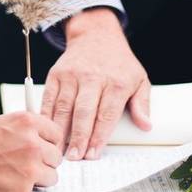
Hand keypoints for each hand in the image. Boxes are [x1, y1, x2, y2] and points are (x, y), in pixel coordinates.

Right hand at [0, 112, 62, 191]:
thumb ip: (10, 130)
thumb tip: (20, 136)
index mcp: (24, 121)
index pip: (56, 133)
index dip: (48, 143)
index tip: (41, 150)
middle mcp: (32, 142)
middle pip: (56, 156)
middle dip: (44, 163)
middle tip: (26, 168)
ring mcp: (29, 167)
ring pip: (51, 177)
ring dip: (38, 180)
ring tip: (16, 180)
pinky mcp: (22, 190)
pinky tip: (3, 188)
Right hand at [43, 8, 150, 160]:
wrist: (96, 35)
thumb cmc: (118, 62)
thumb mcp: (139, 79)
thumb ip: (142, 104)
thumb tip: (146, 125)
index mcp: (116, 82)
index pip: (107, 114)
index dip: (99, 136)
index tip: (93, 154)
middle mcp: (93, 78)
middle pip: (84, 112)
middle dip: (78, 137)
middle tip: (74, 157)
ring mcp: (72, 75)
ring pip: (64, 107)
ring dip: (60, 131)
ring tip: (58, 150)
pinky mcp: (56, 74)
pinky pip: (49, 98)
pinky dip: (45, 116)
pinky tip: (45, 131)